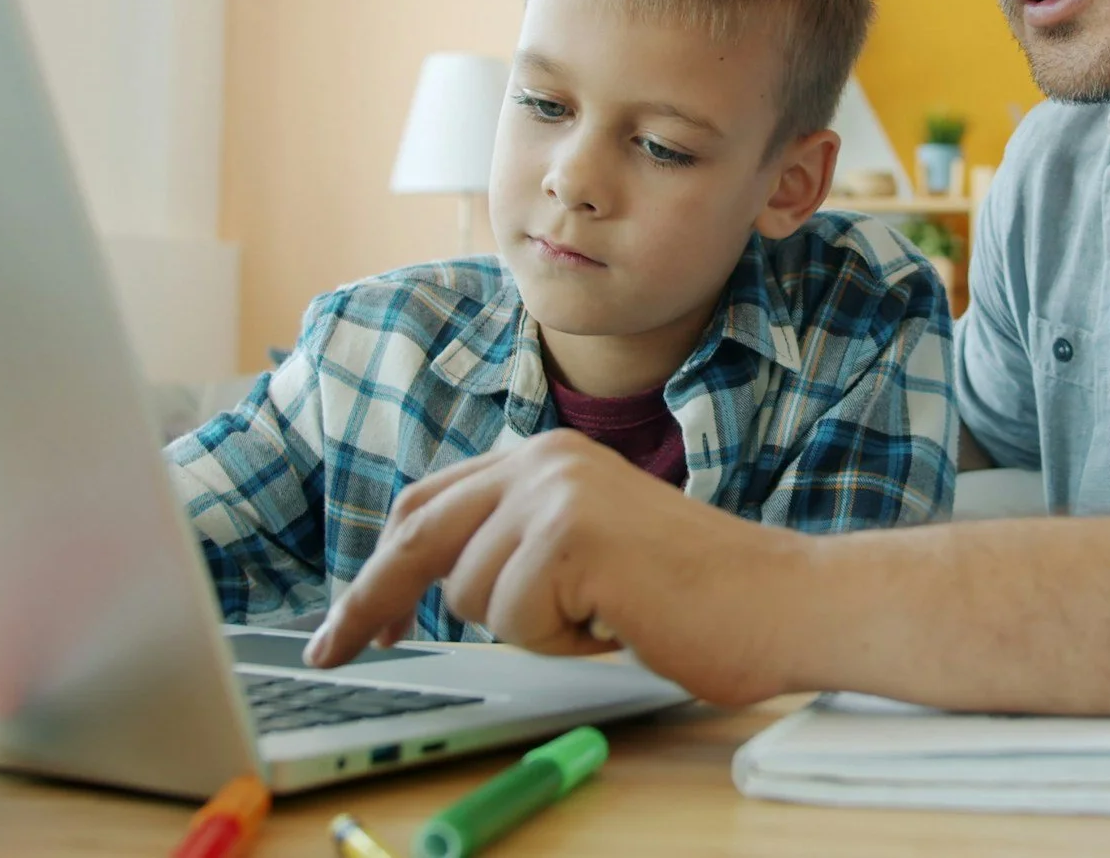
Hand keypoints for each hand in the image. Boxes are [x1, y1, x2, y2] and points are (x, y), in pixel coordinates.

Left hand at [302, 430, 809, 704]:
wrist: (778, 598)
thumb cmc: (695, 593)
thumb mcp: (587, 548)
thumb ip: (520, 541)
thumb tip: (433, 581)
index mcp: (547, 456)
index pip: (429, 503)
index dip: (381, 565)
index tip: (353, 620)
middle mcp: (543, 460)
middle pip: (417, 536)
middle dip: (368, 601)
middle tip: (331, 652)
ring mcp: (555, 493)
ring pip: (469, 595)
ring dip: (528, 629)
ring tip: (599, 616)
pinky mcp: (569, 537)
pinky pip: (513, 620)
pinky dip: (560, 642)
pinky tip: (614, 620)